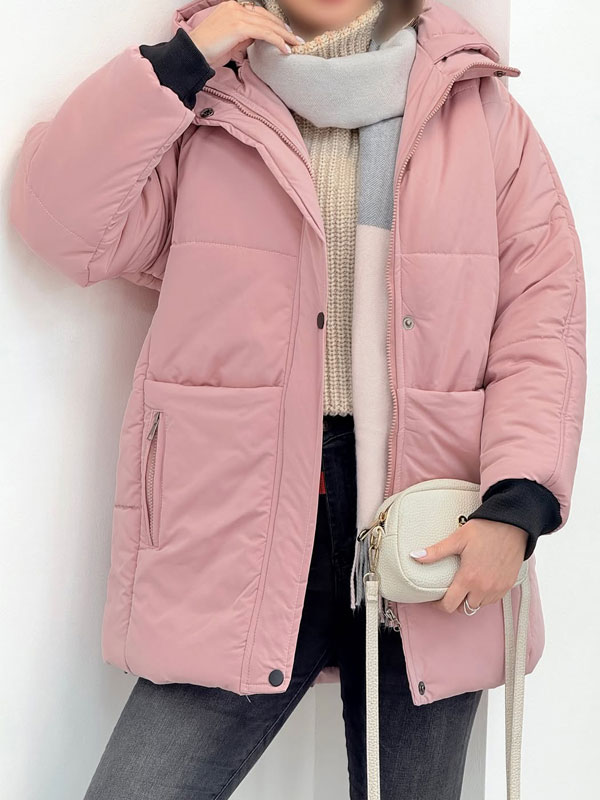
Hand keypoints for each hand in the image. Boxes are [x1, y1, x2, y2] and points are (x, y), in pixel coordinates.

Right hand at [188, 0, 303, 67]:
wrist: (194, 53)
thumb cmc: (208, 51)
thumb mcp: (230, 41)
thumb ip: (244, 36)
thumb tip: (257, 39)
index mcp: (232, 8)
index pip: (259, 14)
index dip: (274, 24)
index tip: (286, 33)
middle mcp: (235, 7)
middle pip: (266, 17)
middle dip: (283, 29)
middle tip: (296, 39)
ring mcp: (237, 15)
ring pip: (268, 25)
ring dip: (284, 35)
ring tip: (295, 44)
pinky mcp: (239, 26)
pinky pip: (264, 33)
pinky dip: (277, 41)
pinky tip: (285, 49)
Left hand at [409, 519, 527, 613]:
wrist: (512, 525)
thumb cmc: (485, 529)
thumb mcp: (457, 539)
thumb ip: (436, 552)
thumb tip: (415, 555)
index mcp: (469, 578)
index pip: (450, 605)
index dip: (439, 605)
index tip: (435, 599)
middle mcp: (484, 588)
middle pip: (464, 609)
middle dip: (455, 602)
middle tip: (450, 590)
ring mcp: (497, 588)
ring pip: (479, 605)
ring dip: (470, 600)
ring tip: (464, 586)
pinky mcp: (508, 585)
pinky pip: (493, 600)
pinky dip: (484, 596)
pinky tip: (480, 583)